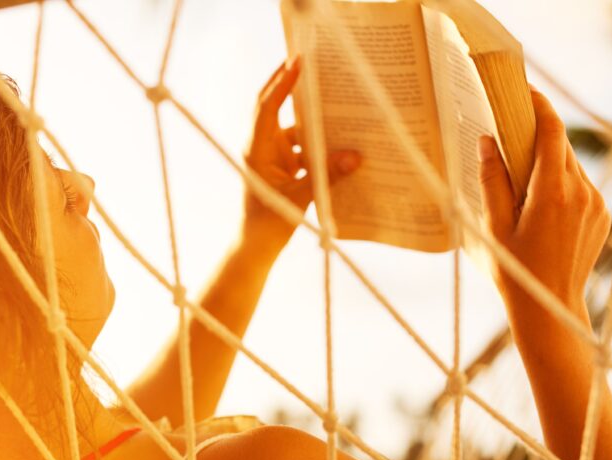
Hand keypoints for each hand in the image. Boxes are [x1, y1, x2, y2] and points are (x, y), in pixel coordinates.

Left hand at [242, 54, 360, 253]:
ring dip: (312, 116)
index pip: (266, 106)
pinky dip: (319, 141)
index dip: (282, 83)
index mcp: (256, 149)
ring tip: (336, 96)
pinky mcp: (283, 166)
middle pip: (274, 106)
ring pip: (293, 126)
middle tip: (311, 59)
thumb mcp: (301, 198)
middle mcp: (261, 147)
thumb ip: (328, 176)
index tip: (298, 61)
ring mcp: (272, 155)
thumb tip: (356, 156)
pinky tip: (342, 137)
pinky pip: (303, 145)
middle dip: (291, 83)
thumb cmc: (268, 224)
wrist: (255, 248)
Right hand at [477, 86, 609, 322]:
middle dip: (537, 133)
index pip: (551, 131)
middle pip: (561, 146)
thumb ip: (492, 179)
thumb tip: (487, 141)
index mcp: (552, 192)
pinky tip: (537, 199)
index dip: (538, 105)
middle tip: (510, 126)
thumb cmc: (514, 269)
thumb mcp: (494, 225)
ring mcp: (596, 203)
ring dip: (547, 159)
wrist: (549, 308)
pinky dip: (559, 181)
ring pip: (570, 165)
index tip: (523, 89)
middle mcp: (581, 192)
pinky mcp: (601, 214)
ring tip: (520, 168)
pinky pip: (579, 185)